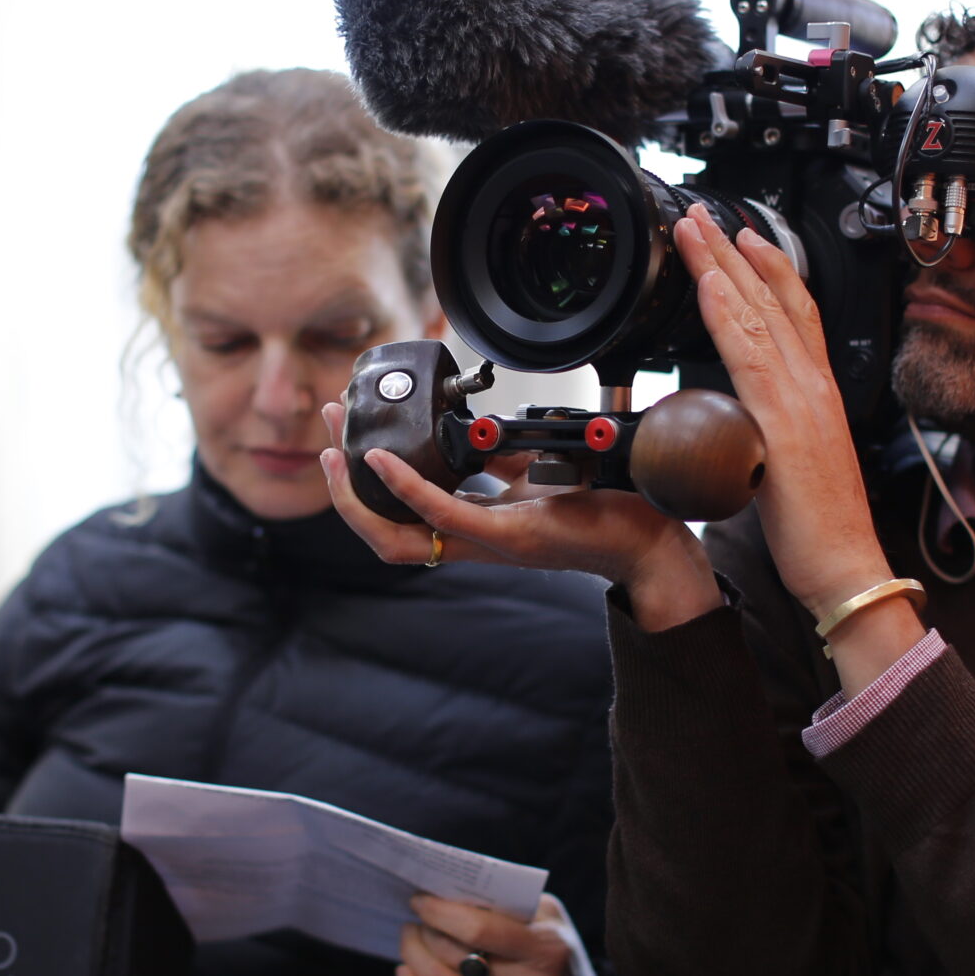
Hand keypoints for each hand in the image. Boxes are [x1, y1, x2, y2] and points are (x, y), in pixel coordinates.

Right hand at [319, 401, 721, 628]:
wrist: (650, 539)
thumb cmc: (602, 510)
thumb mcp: (536, 476)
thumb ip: (497, 460)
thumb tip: (468, 431)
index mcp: (475, 531)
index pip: (400, 523)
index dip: (362, 492)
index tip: (343, 445)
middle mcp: (472, 544)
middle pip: (381, 534)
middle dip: (342, 489)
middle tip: (324, 438)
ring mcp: (486, 543)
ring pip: (396, 534)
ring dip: (358, 492)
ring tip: (337, 450)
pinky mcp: (508, 536)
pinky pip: (442, 513)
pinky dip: (405, 487)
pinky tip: (383, 461)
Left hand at [395, 894, 611, 975]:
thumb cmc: (555, 957)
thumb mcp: (550, 921)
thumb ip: (510, 902)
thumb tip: (452, 891)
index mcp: (547, 952)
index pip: (478, 929)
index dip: (440, 911)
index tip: (420, 899)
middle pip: (453, 954)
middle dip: (425, 930)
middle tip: (416, 916)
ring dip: (413, 954)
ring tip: (410, 937)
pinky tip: (405, 973)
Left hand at [672, 210, 914, 604]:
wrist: (847, 568)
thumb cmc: (820, 530)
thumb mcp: (792, 466)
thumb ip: (769, 434)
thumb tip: (738, 426)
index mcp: (820, 394)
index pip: (796, 314)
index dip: (770, 270)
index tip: (743, 238)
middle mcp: (816, 387)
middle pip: (775, 300)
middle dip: (737, 251)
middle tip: (705, 214)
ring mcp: (803, 400)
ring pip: (760, 314)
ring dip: (723, 266)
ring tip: (696, 230)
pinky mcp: (784, 423)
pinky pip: (750, 355)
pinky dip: (729, 314)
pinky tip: (710, 285)